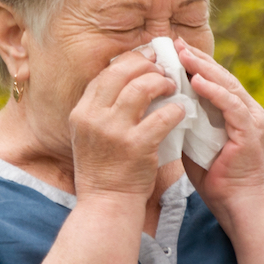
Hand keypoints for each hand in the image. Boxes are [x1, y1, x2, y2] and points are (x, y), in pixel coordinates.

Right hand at [69, 50, 188, 199]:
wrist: (106, 205)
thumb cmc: (104, 169)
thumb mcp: (90, 135)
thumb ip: (102, 109)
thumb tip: (128, 79)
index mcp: (81, 112)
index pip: (105, 74)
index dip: (129, 61)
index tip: (147, 58)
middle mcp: (93, 118)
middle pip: (122, 72)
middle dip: (146, 65)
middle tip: (163, 69)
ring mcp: (114, 132)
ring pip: (142, 88)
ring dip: (161, 82)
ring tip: (172, 87)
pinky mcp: (136, 146)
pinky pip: (162, 116)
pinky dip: (175, 109)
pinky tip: (181, 111)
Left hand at [174, 38, 263, 230]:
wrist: (234, 202)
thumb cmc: (213, 175)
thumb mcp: (193, 141)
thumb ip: (184, 120)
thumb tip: (160, 103)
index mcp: (234, 111)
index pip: (214, 80)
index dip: (195, 63)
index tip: (173, 50)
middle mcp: (246, 110)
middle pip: (221, 76)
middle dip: (198, 59)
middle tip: (176, 43)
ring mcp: (252, 119)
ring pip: (227, 85)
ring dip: (204, 69)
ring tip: (183, 55)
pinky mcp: (250, 131)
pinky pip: (232, 105)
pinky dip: (214, 92)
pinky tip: (197, 81)